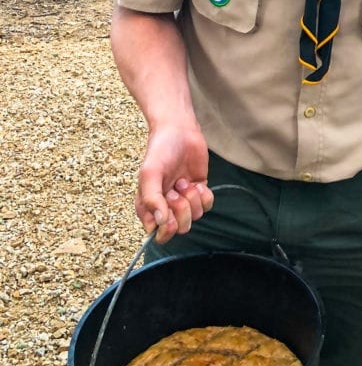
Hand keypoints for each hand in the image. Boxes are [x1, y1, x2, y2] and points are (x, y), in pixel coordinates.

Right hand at [135, 123, 214, 242]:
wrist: (179, 131)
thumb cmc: (160, 151)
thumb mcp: (150, 173)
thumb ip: (152, 199)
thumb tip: (160, 224)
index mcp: (149, 206)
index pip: (158, 234)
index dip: (165, 228)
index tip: (168, 212)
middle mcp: (166, 207)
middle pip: (180, 227)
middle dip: (181, 209)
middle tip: (176, 189)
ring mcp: (184, 199)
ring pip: (195, 216)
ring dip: (191, 198)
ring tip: (183, 180)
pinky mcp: (199, 191)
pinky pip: (207, 205)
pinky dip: (204, 195)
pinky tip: (196, 181)